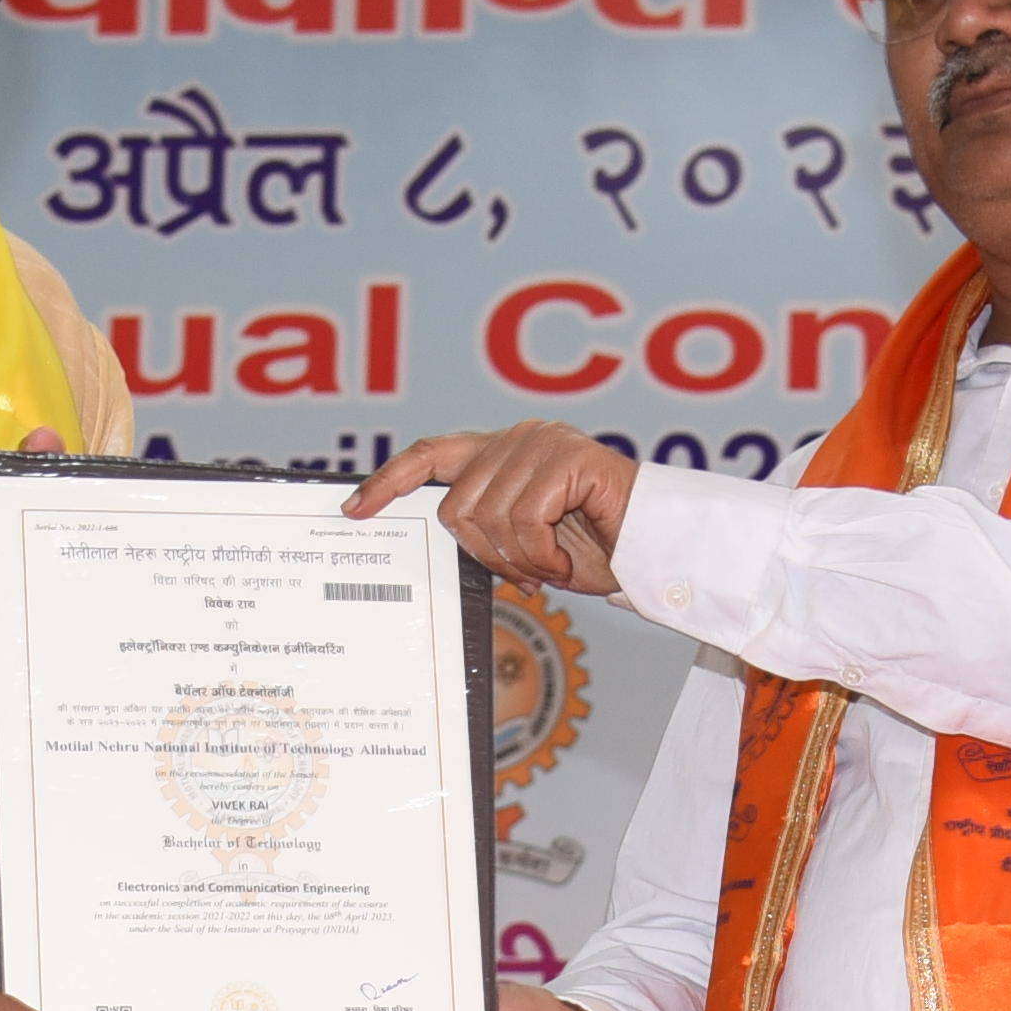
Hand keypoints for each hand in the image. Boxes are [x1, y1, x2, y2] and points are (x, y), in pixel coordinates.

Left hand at [353, 422, 634, 595]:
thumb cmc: (597, 547)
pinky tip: (563, 558)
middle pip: (455, 507)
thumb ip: (484, 531)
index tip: (354, 510)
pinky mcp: (568, 457)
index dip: (389, 481)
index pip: (430, 455)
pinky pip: (524, 519)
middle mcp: (518, 438)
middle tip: (522, 572)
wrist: (655, 548)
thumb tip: (443, 543)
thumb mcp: (524, 543)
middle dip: (484, 554)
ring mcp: (542, 443)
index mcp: (501, 452)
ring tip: (550, 563)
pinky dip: (541, 554)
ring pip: (487, 517)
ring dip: (519, 558)